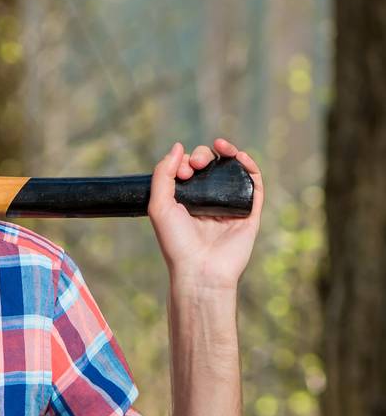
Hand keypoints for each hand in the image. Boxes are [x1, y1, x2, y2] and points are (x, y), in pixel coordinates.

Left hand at [147, 136, 263, 291]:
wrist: (199, 270)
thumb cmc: (177, 243)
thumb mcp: (159, 206)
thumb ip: (163, 175)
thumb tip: (178, 147)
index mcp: (188, 203)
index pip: (191, 171)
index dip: (187, 162)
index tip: (183, 170)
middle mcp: (209, 204)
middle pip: (212, 168)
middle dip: (204, 156)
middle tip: (198, 163)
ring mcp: (230, 208)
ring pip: (234, 172)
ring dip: (229, 153)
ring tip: (221, 146)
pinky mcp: (249, 214)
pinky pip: (255, 186)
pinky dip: (250, 167)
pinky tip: (240, 157)